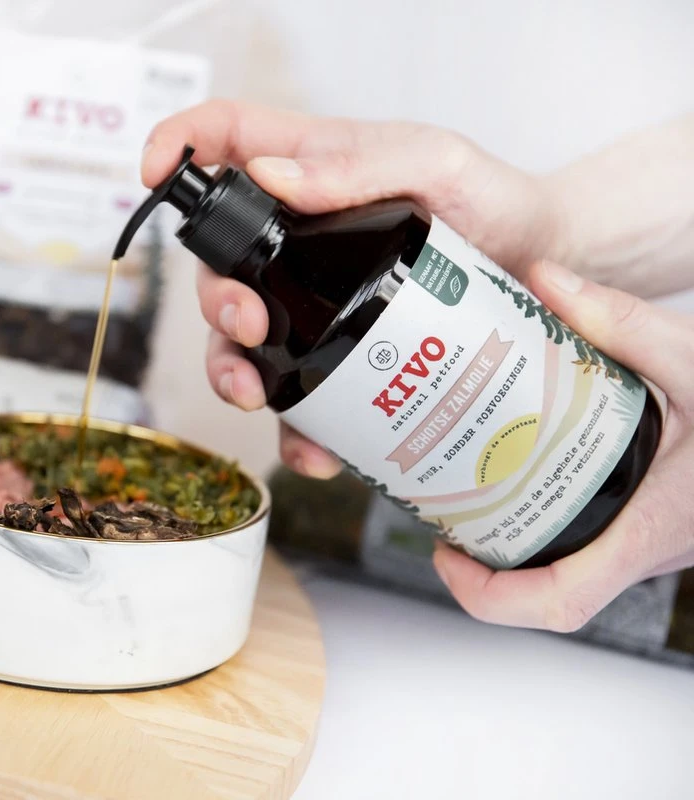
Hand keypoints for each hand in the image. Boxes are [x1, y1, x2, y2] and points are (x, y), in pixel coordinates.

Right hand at [141, 99, 566, 477]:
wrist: (549, 271)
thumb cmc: (496, 201)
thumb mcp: (436, 162)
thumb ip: (356, 162)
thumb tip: (272, 174)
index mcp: (307, 171)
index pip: (221, 140)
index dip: (174, 148)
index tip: (151, 177)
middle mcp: (296, 240)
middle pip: (217, 264)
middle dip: (214, 303)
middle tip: (249, 326)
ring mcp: (313, 302)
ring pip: (237, 340)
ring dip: (230, 372)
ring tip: (255, 396)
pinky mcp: (340, 358)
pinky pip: (296, 401)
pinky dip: (294, 431)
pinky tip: (315, 448)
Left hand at [432, 260, 690, 630]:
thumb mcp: (692, 355)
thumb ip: (620, 319)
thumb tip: (542, 279)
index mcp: (652, 527)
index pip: (562, 600)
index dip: (490, 596)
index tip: (445, 556)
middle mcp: (648, 549)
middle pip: (548, 597)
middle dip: (484, 573)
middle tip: (441, 522)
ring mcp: (649, 546)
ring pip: (567, 575)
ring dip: (510, 554)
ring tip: (463, 502)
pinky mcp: (649, 529)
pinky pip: (586, 549)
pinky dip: (542, 531)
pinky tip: (516, 482)